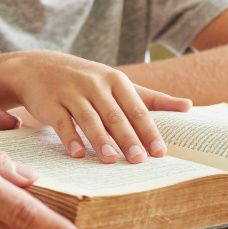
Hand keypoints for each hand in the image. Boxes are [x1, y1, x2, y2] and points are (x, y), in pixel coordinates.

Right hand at [0, 51, 191, 163]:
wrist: (39, 68)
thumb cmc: (87, 81)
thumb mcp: (118, 84)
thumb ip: (151, 98)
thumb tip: (188, 106)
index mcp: (116, 81)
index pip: (137, 108)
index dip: (149, 131)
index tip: (160, 152)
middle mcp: (95, 84)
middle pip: (115, 115)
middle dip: (128, 138)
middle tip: (140, 160)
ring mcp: (72, 93)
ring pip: (89, 119)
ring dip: (101, 140)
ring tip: (112, 160)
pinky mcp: (51, 103)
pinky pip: (62, 122)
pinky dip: (70, 138)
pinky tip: (78, 154)